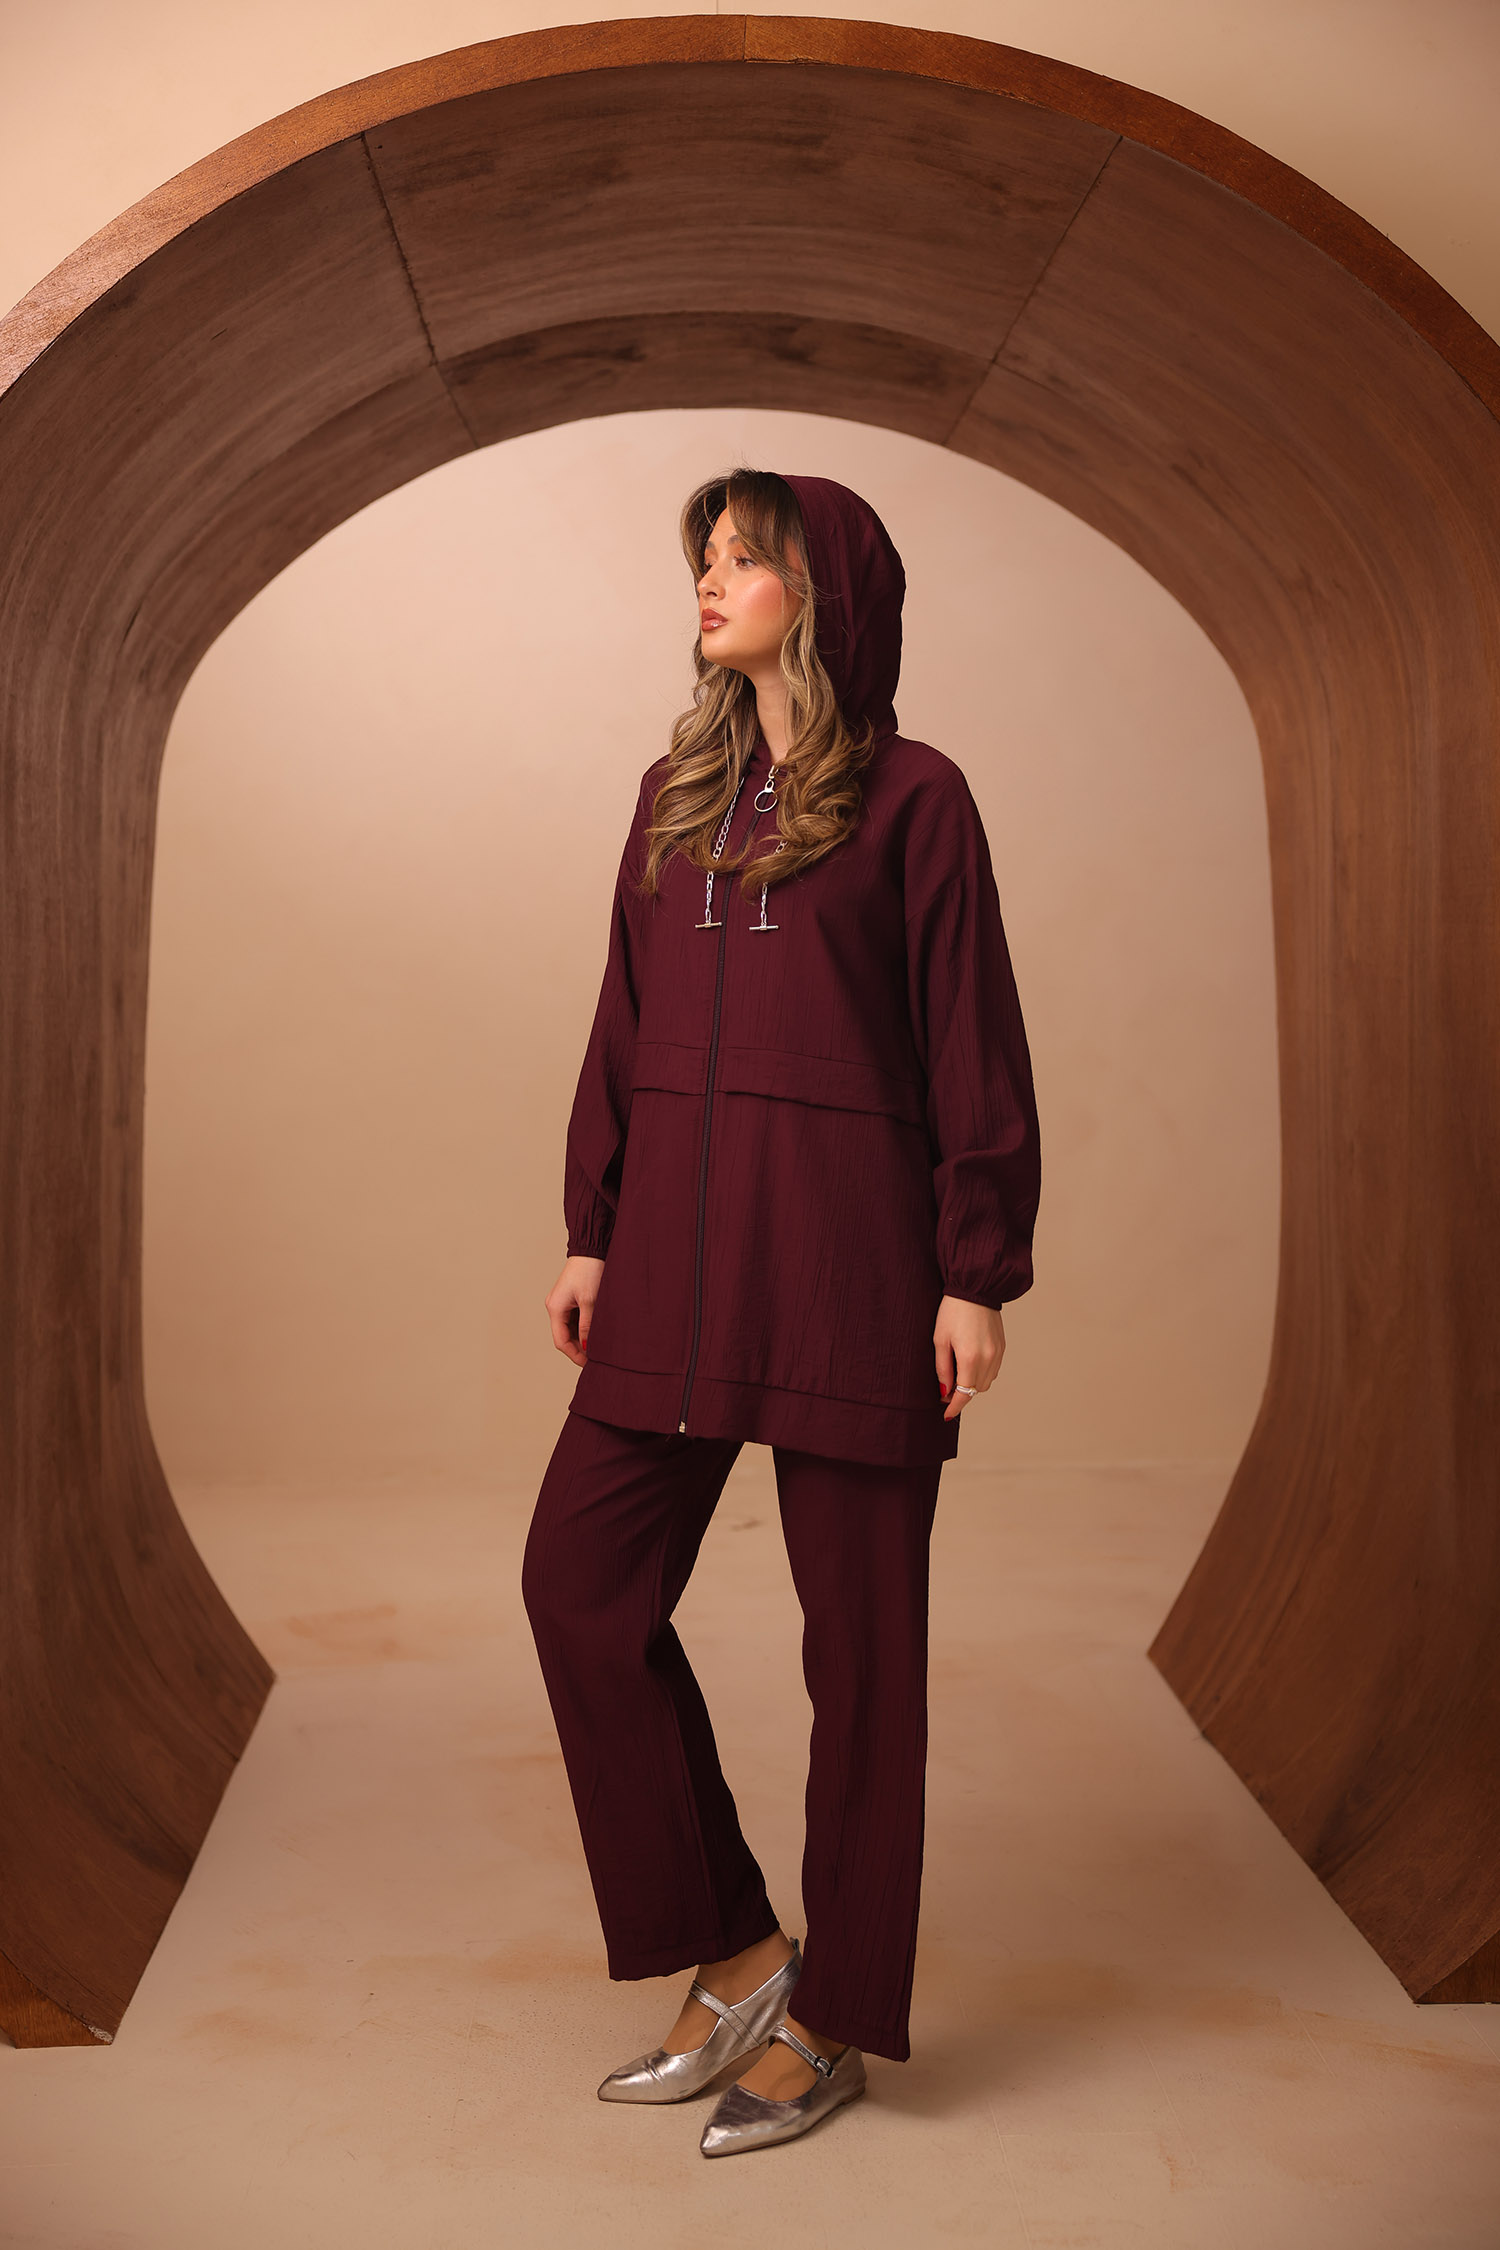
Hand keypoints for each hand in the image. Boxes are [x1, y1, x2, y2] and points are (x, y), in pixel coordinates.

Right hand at [545, 1255, 604, 1367]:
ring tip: (599, 1347)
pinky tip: (597, 1334)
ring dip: (582, 1339)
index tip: (589, 1363)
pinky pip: (575, 1320)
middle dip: (578, 1349)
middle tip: (596, 1358)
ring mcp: (562, 1303)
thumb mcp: (590, 1301)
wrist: (592, 1249)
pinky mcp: (571, 1299)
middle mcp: (555, 1307)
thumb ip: (588, 1326)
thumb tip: (587, 1347)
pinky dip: (585, 1329)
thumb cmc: (590, 1270)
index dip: (574, 1355)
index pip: (561, 1341)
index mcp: (555, 1308)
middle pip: (564, 1337)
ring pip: (570, 1329)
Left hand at [934, 1295, 1004, 1418]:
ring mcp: (998, 1353)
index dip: (954, 1408)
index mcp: (970, 1358)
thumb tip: (944, 1392)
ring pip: (986, 1383)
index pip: (964, 1394)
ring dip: (973, 1386)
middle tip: (946, 1391)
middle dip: (962, 1395)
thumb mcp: (940, 1340)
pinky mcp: (1002, 1346)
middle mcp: (988, 1358)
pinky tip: (970, 1365)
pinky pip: (994, 1370)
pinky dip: (982, 1374)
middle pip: (976, 1391)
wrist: (975, 1288)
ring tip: (957, 1377)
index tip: (945, 1415)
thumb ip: (942, 1369)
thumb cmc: (952, 1311)